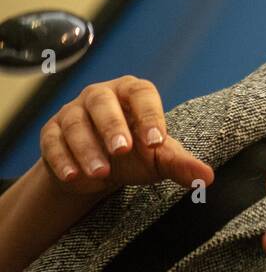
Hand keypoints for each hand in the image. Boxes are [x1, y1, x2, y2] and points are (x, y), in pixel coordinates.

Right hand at [39, 76, 214, 196]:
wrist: (101, 169)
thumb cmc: (137, 154)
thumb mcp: (160, 158)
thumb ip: (181, 165)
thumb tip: (207, 178)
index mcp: (132, 93)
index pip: (142, 94)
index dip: (150, 115)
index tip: (157, 142)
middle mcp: (101, 96)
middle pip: (102, 102)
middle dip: (111, 126)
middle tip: (122, 151)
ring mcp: (73, 112)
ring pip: (75, 123)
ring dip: (87, 148)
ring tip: (101, 172)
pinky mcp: (52, 133)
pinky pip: (52, 142)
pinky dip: (62, 160)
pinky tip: (74, 176)